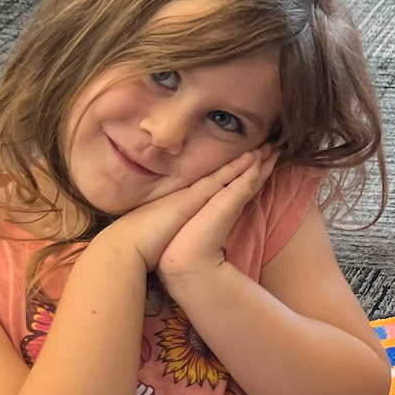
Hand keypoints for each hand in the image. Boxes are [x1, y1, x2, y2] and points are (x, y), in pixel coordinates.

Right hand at [98, 149, 273, 277]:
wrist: (125, 247)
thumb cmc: (141, 244)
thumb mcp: (164, 231)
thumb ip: (174, 226)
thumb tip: (182, 230)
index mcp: (186, 202)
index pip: (216, 183)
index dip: (235, 172)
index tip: (252, 161)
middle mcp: (191, 193)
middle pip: (226, 173)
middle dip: (248, 161)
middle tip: (268, 147)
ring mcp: (192, 194)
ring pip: (227, 171)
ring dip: (248, 160)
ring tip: (269, 147)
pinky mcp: (193, 199)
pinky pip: (220, 179)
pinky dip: (236, 168)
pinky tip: (251, 158)